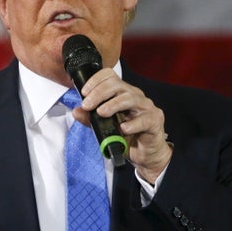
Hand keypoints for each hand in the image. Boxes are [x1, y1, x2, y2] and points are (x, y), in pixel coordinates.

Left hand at [74, 68, 172, 183]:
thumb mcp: (105, 127)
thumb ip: (91, 119)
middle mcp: (135, 96)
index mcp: (123, 93)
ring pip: (130, 98)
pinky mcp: (154, 120)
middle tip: (87, 105)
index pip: (110, 76)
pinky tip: (123, 128)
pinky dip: (132, 124)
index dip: (96, 80)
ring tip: (101, 113)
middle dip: (100, 93)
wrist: (146, 153)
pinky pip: (144, 120)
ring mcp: (146, 107)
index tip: (84, 92)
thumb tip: (76, 111)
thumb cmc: (128, 137)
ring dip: (113, 105)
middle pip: (117, 85)